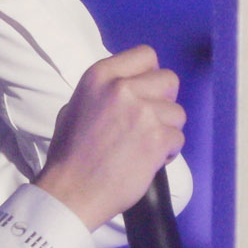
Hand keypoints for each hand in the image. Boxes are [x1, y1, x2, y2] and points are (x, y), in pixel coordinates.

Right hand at [34, 46, 186, 231]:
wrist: (72, 192)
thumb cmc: (69, 154)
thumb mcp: (75, 107)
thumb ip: (104, 92)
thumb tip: (129, 89)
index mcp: (100, 76)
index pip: (145, 55)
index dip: (150, 74)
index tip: (145, 92)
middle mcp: (122, 88)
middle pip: (169, 80)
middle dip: (164, 101)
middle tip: (149, 121)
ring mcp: (142, 112)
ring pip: (177, 112)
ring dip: (166, 129)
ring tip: (145, 146)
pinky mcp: (157, 138)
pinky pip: (178, 138)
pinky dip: (167, 151)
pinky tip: (147, 160)